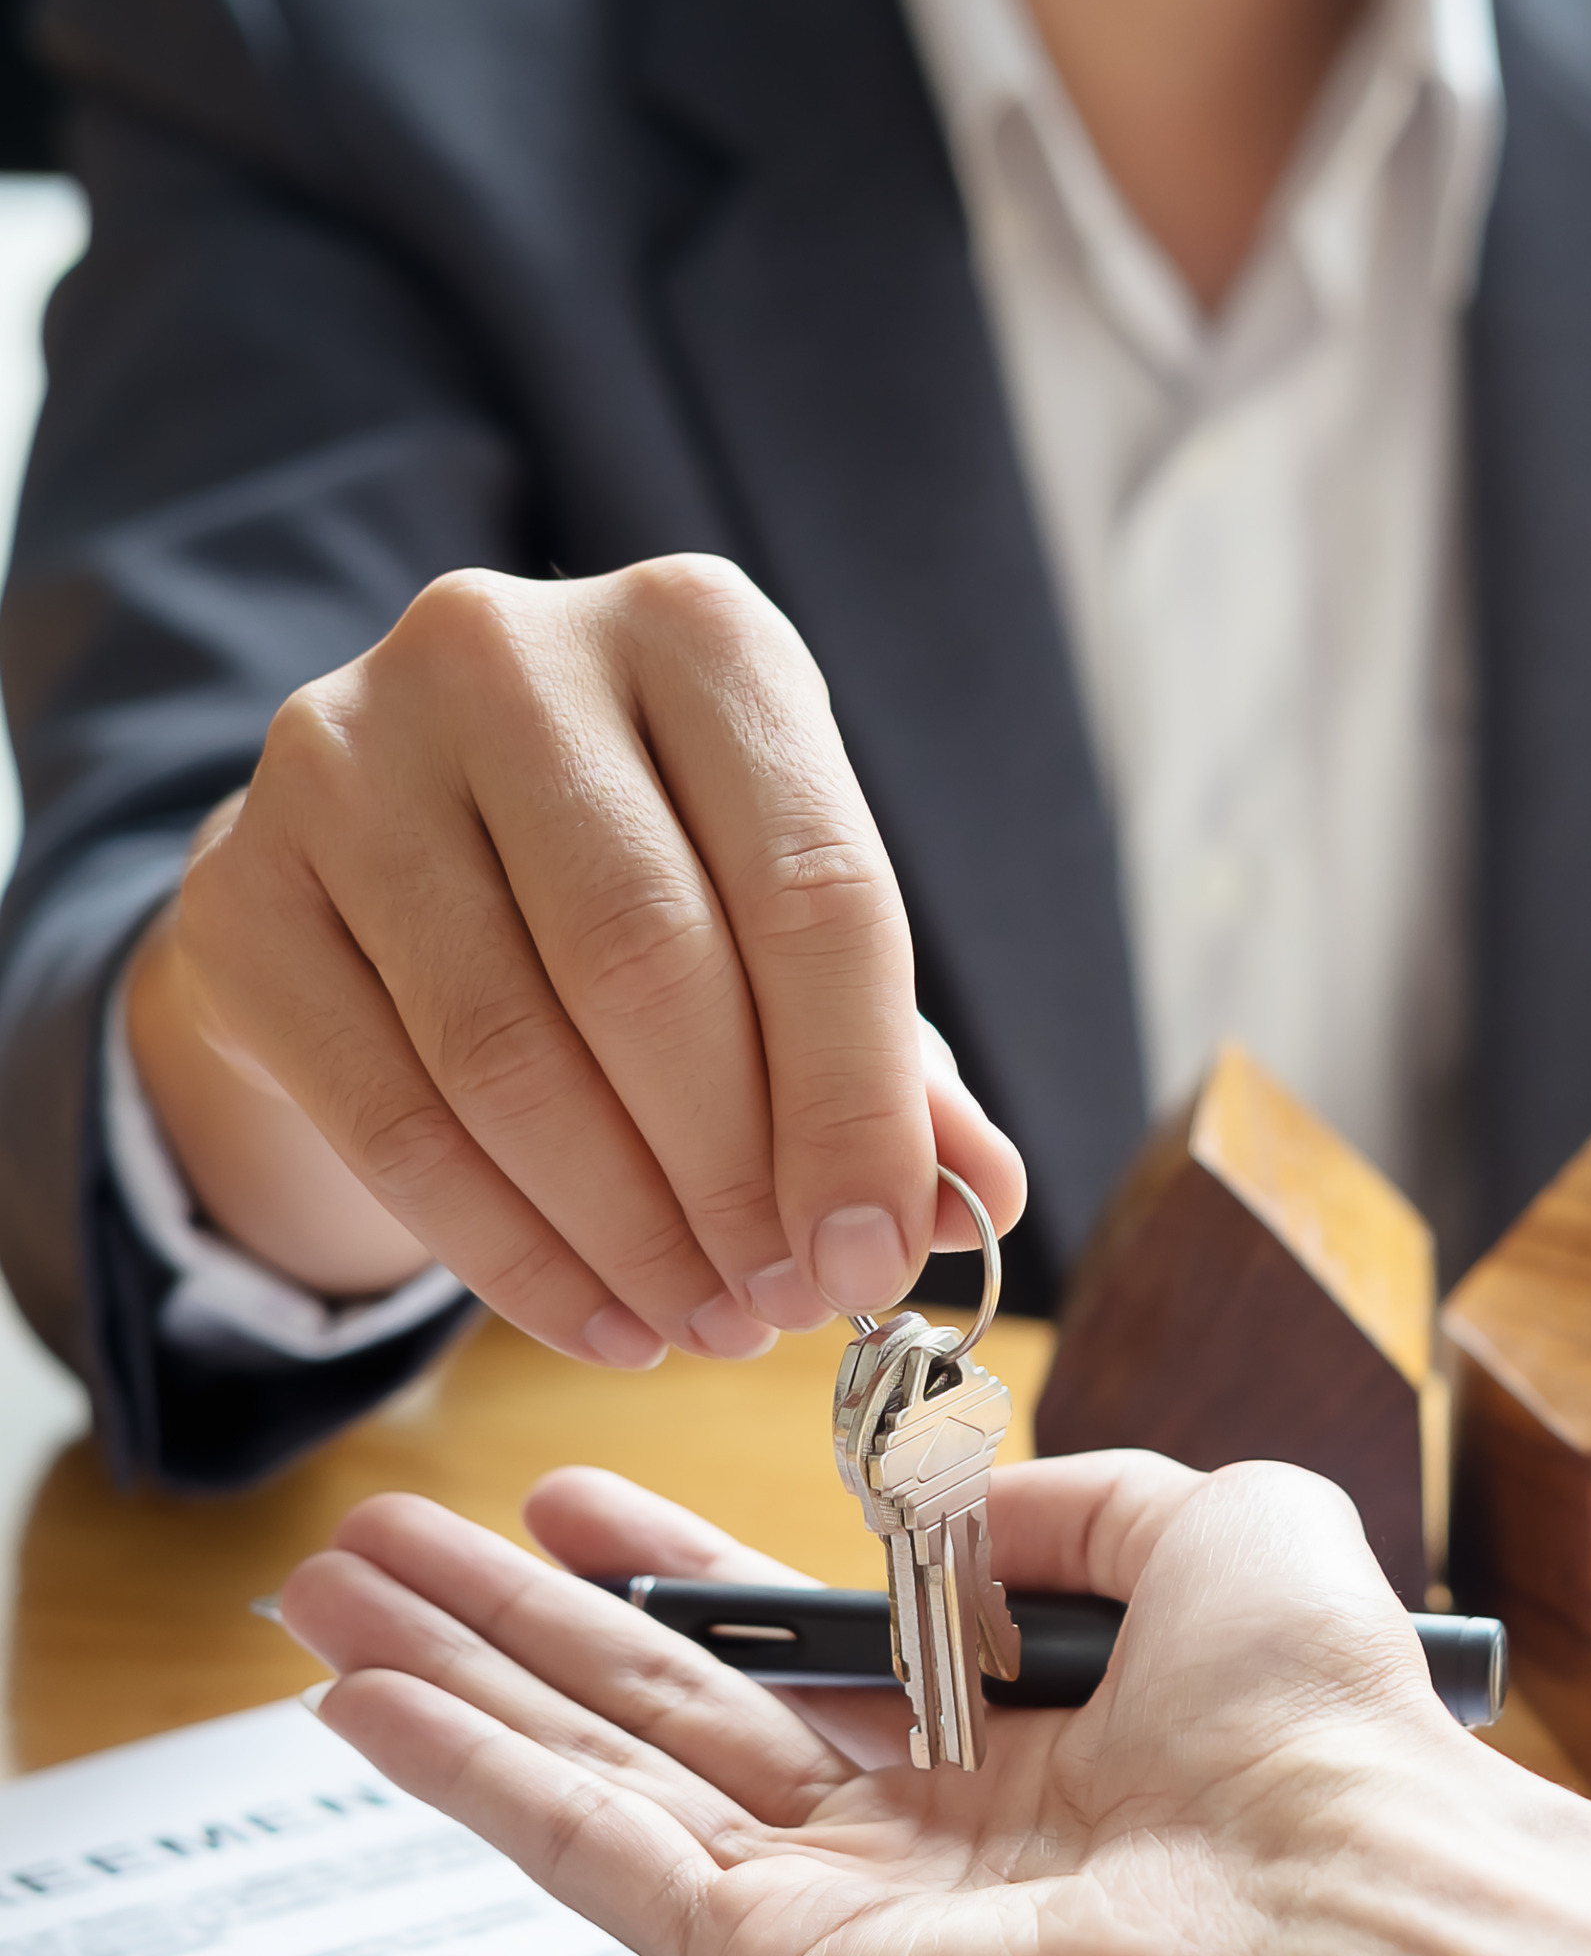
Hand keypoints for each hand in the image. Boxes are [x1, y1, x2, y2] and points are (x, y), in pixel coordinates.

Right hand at [126, 558, 1024, 1360]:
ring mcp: (346, 755)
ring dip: (628, 1233)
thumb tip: (982, 1196)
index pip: (812, 889)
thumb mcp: (791, 935)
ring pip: (509, 1054)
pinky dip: (511, 1253)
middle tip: (782, 1305)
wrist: (403, 856)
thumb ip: (896, 1057)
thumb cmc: (653, 886)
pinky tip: (600, 1322)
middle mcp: (510, 653)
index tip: (875, 1258)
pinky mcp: (243, 884)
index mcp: (699, 632)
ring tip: (705, 1324)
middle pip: (648, 968)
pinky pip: (390, 1118)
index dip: (856, 1103)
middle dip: (736, 1178)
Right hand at [279, 1454, 1472, 1955]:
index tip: (574, 1497)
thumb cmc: (1315, 1721)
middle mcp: (908, 1836)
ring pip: (601, 1773)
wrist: (1346, 1897)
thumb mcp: (1218, 1526)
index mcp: (1009, 1741)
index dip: (678, 1568)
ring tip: (327, 1597)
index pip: (798, 1648)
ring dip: (457, 1683)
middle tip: (385, 1545)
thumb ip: (1075, 1500)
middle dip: (520, 1621)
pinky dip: (472, 1778)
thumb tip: (952, 1521)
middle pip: (667, 1705)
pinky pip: (595, 1858)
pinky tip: (371, 1704)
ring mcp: (832, 1912)